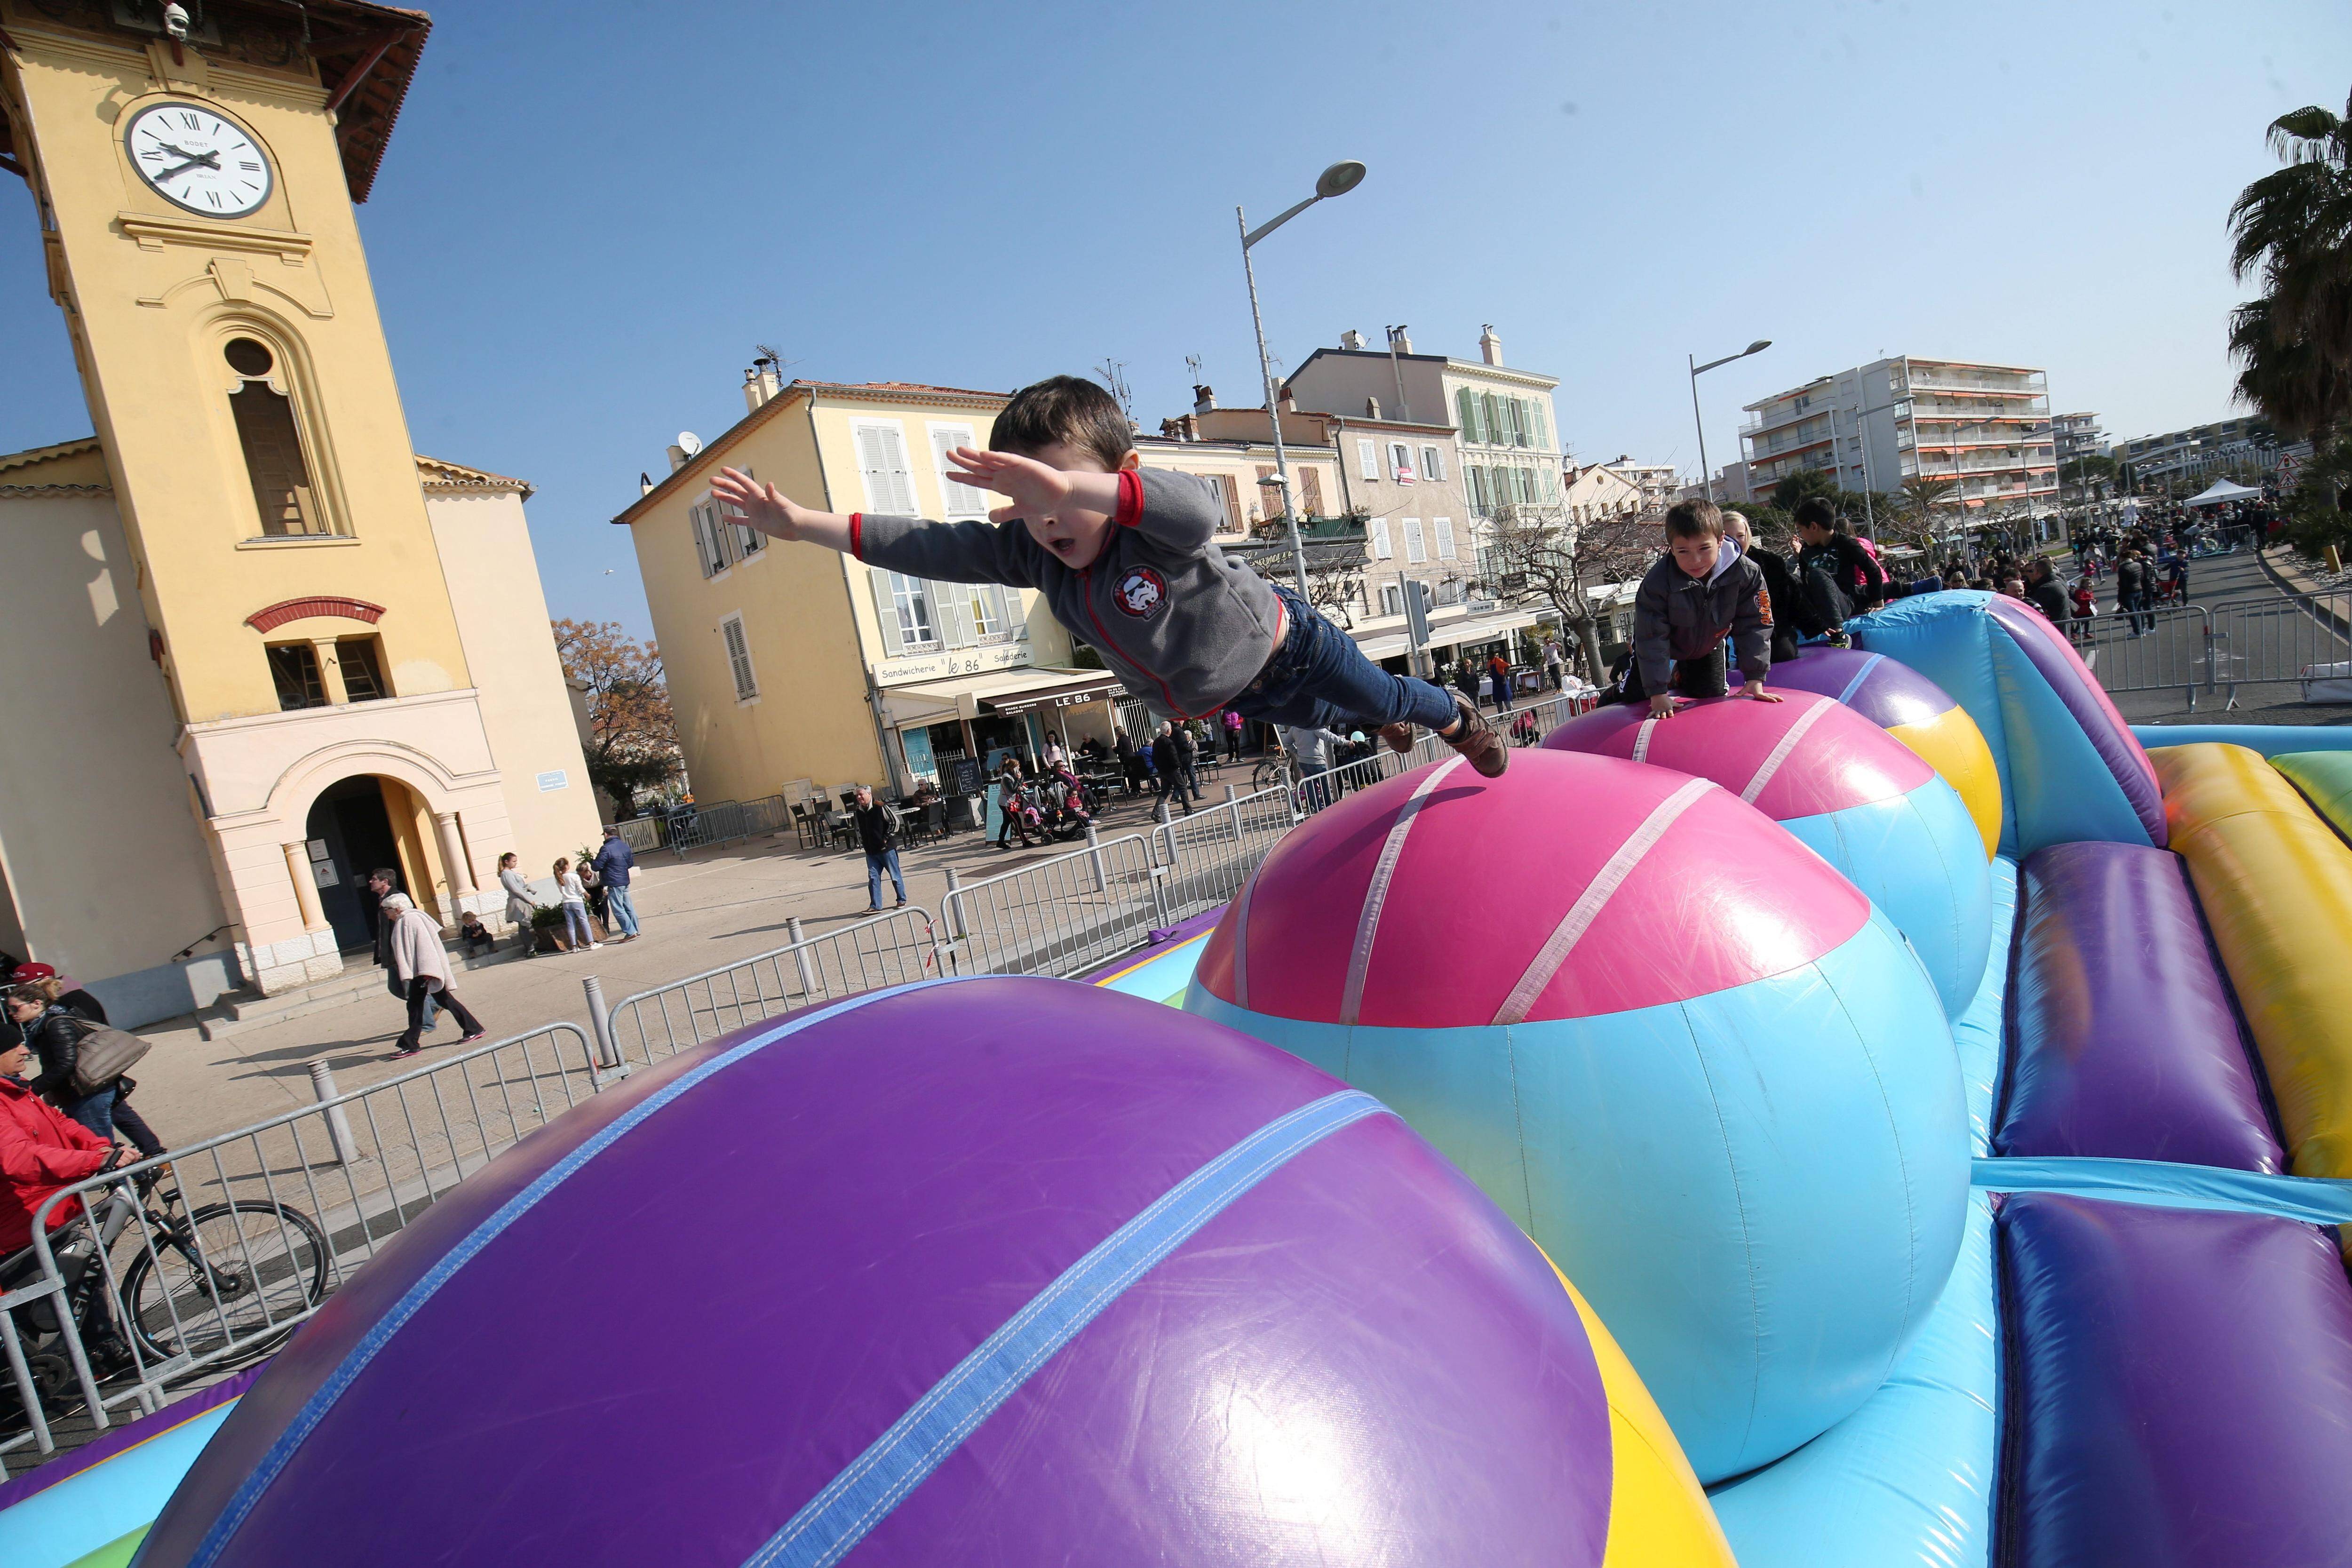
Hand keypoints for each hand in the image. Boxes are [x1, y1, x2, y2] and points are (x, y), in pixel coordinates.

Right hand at [709, 467, 802, 538]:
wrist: (797, 526)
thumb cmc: (792, 514)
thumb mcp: (782, 504)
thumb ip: (774, 495)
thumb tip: (769, 484)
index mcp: (760, 495)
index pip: (744, 483)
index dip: (733, 476)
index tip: (723, 469)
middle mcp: (755, 502)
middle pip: (736, 490)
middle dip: (724, 484)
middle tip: (712, 480)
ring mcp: (755, 512)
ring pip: (736, 503)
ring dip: (725, 498)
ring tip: (713, 493)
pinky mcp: (756, 523)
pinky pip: (741, 520)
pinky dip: (732, 519)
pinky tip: (723, 517)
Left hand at [944, 447, 1077, 523]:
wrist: (1062, 494)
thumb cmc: (1042, 499)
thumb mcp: (1019, 510)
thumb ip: (1005, 512)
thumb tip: (990, 517)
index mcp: (1002, 484)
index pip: (979, 479)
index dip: (964, 477)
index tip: (949, 474)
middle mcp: (1004, 475)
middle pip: (980, 467)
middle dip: (964, 461)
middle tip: (948, 454)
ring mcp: (1013, 469)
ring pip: (990, 461)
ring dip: (975, 456)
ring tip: (960, 450)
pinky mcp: (1024, 465)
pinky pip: (1007, 460)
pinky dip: (996, 457)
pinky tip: (983, 455)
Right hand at [1647, 693, 1676, 719]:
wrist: (1658, 694)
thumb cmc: (1666, 699)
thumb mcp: (1672, 702)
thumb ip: (1677, 705)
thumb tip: (1683, 705)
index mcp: (1668, 708)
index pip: (1670, 711)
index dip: (1671, 713)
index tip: (1671, 715)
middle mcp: (1663, 709)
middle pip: (1663, 713)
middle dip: (1663, 715)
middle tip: (1663, 717)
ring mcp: (1658, 710)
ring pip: (1657, 714)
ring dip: (1657, 715)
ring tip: (1657, 717)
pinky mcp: (1654, 709)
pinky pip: (1651, 713)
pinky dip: (1649, 715)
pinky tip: (1647, 718)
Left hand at [1741, 681, 1782, 701]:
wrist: (1753, 678)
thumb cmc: (1749, 684)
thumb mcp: (1745, 688)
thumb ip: (1740, 692)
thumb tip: (1735, 695)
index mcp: (1759, 693)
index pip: (1765, 697)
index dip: (1770, 699)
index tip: (1774, 701)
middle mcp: (1762, 693)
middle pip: (1771, 696)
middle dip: (1776, 698)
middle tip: (1782, 700)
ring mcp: (1764, 693)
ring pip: (1772, 695)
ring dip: (1777, 697)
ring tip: (1783, 700)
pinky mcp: (1764, 692)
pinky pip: (1771, 695)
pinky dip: (1775, 696)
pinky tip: (1779, 698)